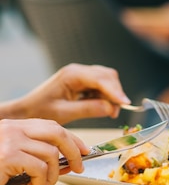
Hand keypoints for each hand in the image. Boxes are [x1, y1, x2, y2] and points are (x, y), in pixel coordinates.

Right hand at [0, 119, 88, 184]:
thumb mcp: (14, 161)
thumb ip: (35, 157)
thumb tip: (68, 163)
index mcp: (13, 126)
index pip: (51, 126)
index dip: (71, 138)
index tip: (84, 150)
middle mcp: (11, 128)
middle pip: (57, 133)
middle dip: (74, 152)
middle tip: (77, 169)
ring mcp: (10, 140)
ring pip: (51, 155)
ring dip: (51, 177)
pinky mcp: (8, 155)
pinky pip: (40, 168)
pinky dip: (41, 183)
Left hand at [10, 64, 130, 124]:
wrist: (27, 111)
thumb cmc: (40, 111)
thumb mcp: (63, 113)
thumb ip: (88, 110)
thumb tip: (111, 108)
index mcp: (71, 75)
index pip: (100, 79)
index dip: (115, 91)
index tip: (125, 103)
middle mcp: (78, 71)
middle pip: (108, 76)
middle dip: (115, 94)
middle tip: (114, 114)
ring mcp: (81, 75)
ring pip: (108, 81)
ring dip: (111, 96)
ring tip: (107, 112)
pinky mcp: (84, 81)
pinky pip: (102, 86)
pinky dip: (105, 97)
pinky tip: (98, 107)